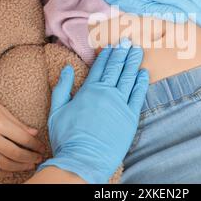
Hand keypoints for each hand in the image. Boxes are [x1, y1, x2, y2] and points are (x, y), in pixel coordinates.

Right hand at [0, 87, 44, 171]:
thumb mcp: (3, 110)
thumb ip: (19, 124)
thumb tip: (35, 134)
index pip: (23, 139)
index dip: (35, 145)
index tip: (42, 147)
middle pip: (15, 153)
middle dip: (30, 157)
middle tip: (39, 158)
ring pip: (4, 164)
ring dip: (20, 166)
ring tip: (30, 165)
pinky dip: (2, 171)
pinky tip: (13, 170)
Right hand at [38, 41, 149, 183]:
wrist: (83, 160)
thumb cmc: (67, 137)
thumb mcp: (56, 110)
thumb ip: (61, 88)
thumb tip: (66, 68)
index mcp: (89, 90)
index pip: (100, 67)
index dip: (107, 54)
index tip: (113, 44)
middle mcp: (106, 93)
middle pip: (116, 68)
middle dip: (122, 53)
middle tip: (128, 41)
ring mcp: (120, 104)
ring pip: (128, 77)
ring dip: (133, 62)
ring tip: (137, 50)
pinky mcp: (130, 117)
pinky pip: (138, 95)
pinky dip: (141, 82)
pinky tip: (144, 73)